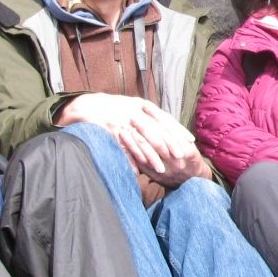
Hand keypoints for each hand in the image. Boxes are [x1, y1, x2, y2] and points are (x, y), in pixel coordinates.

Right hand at [56, 93, 202, 182]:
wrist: (87, 105)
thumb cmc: (114, 108)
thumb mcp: (133, 106)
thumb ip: (149, 116)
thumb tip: (168, 126)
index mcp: (142, 105)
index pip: (164, 118)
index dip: (178, 130)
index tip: (190, 141)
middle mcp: (134, 112)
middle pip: (156, 130)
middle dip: (170, 145)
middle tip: (181, 158)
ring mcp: (122, 121)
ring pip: (141, 141)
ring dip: (151, 157)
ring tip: (162, 170)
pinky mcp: (111, 131)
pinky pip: (124, 147)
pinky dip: (130, 159)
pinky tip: (138, 171)